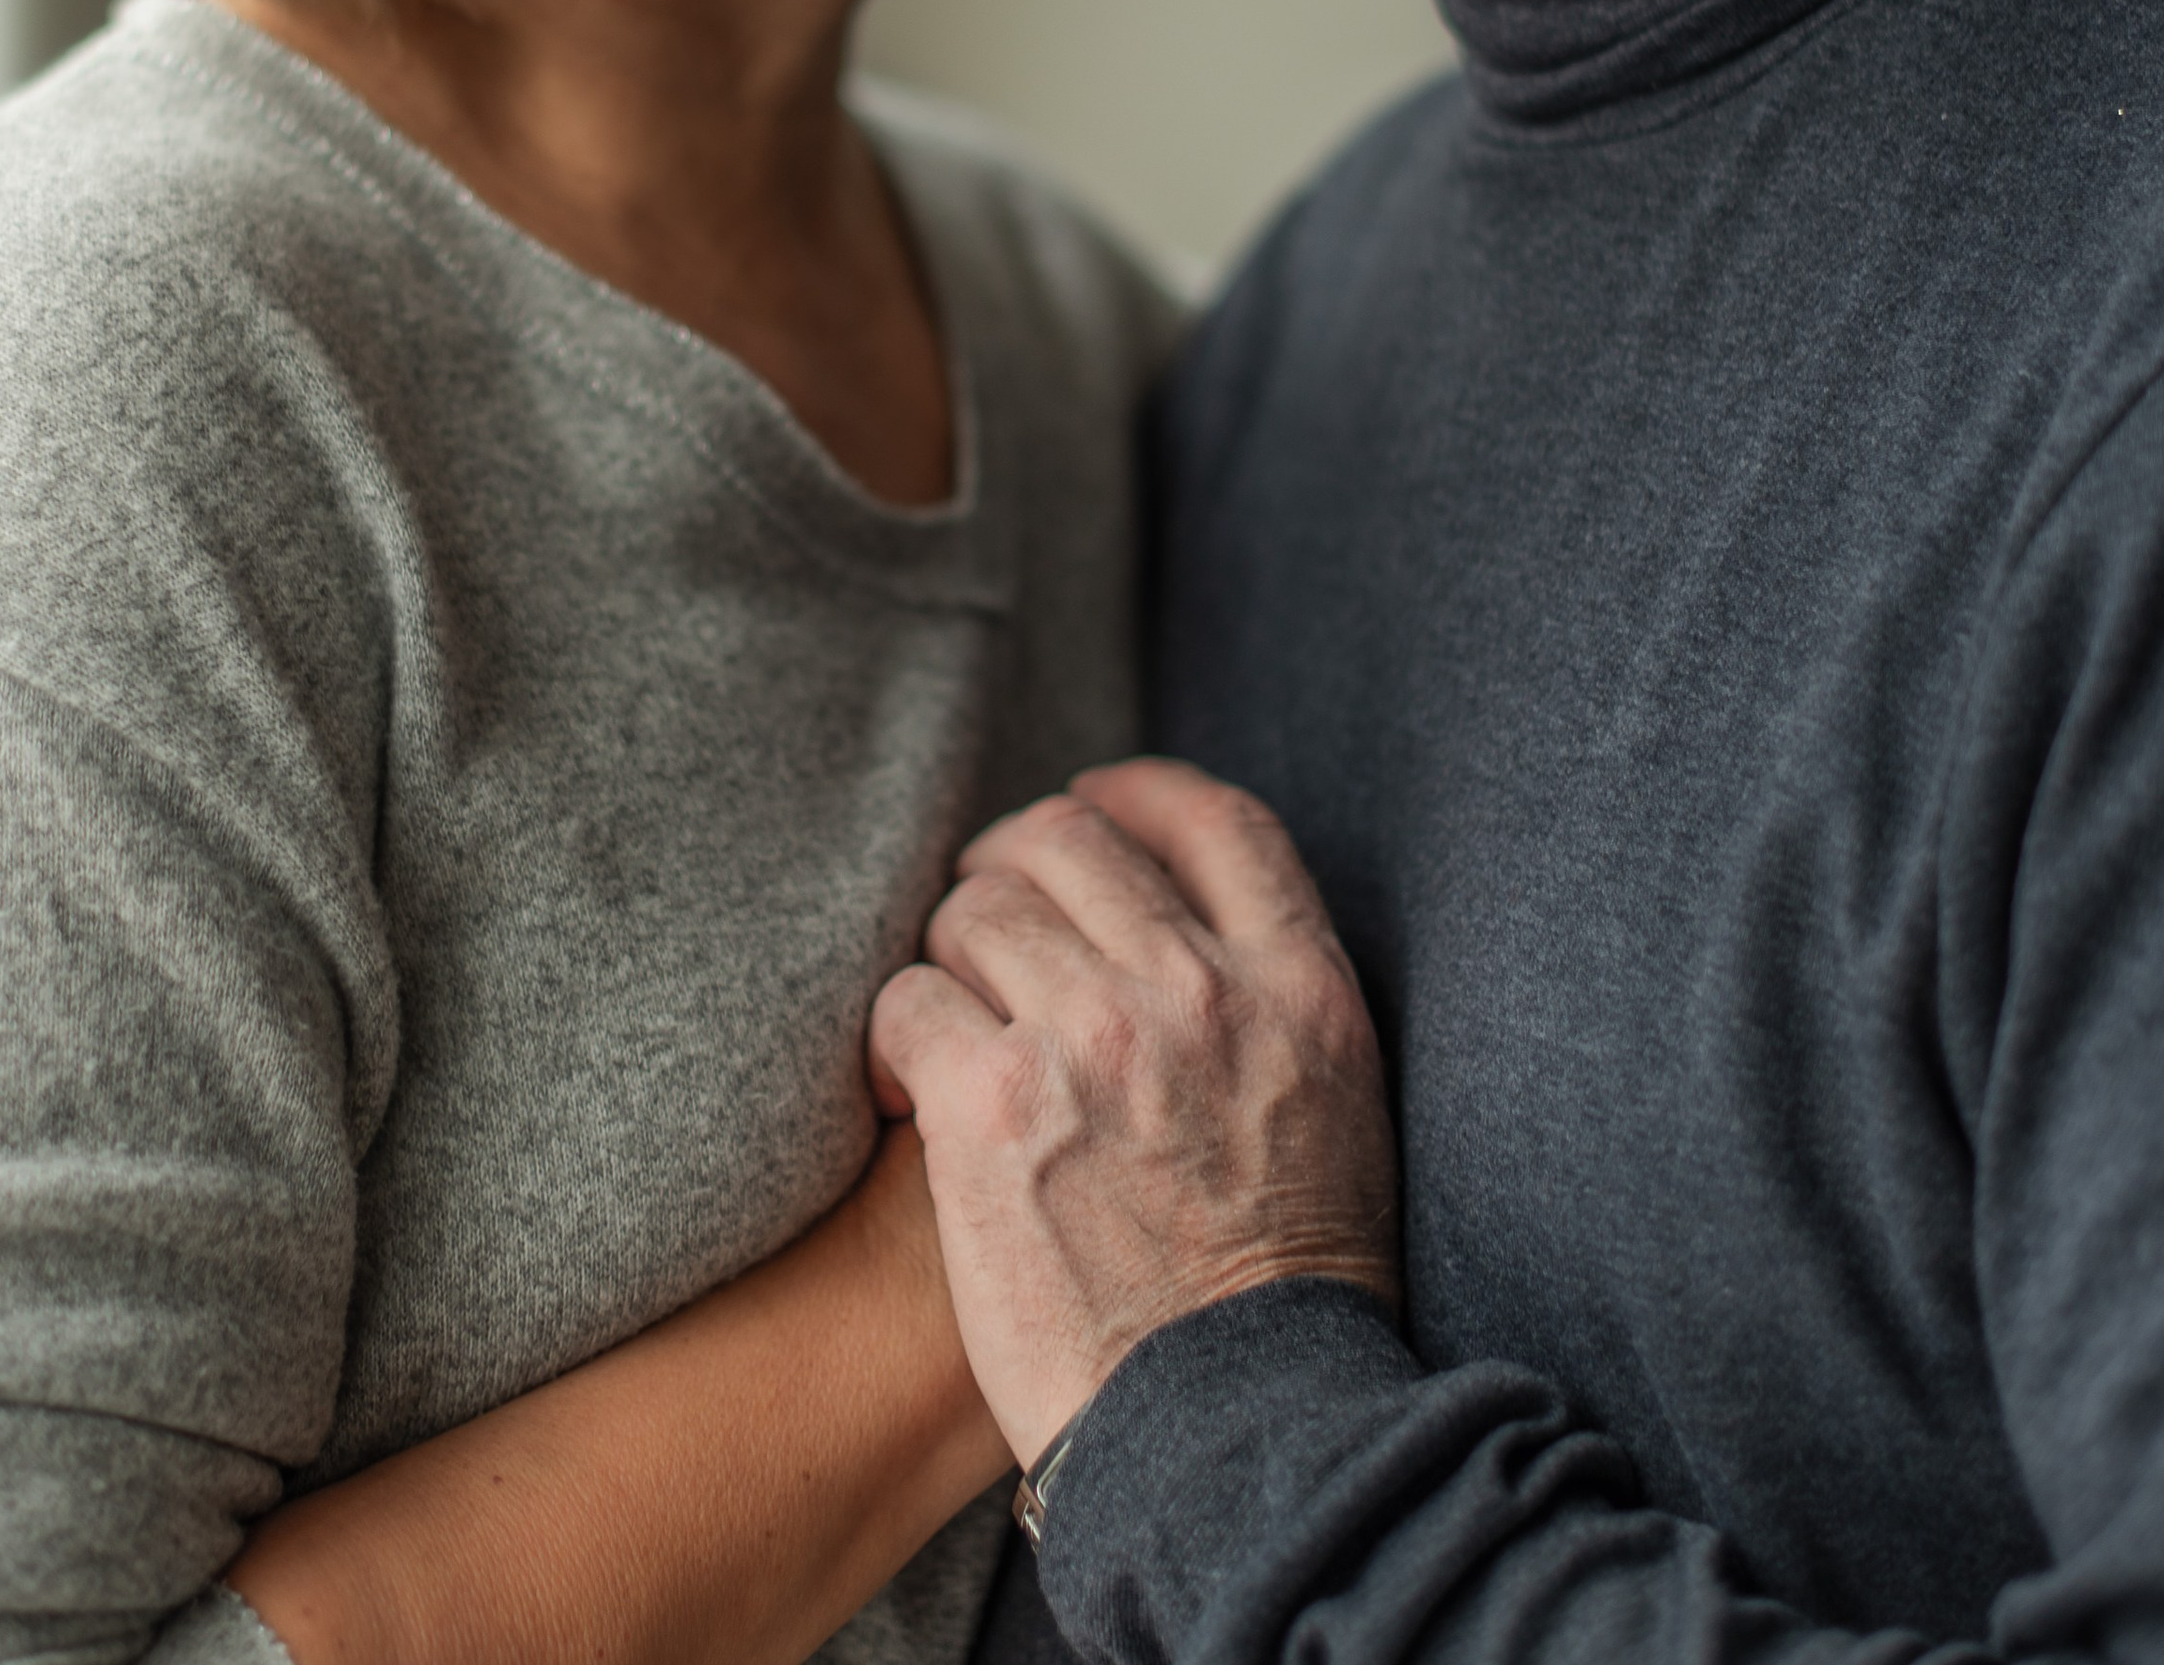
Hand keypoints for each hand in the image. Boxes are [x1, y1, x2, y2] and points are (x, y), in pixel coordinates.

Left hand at [868, 760, 1399, 1467]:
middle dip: (1008, 865)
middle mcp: (1199, 992)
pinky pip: (906, 1000)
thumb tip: (1182, 925)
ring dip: (949, 957)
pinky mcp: (992, 1105)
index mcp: (1301, 988)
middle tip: (981, 921)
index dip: (1136, 794)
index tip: (1090, 802)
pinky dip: (894, 1036)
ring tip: (951, 1025)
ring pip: (973, 911)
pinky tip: (907, 1089)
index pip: (1213, 820)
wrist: (1233, 1431)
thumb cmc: (1279, 1289)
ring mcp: (1094, 1040)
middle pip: (1067, 840)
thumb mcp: (1333, 1108)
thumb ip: (1268, 1000)